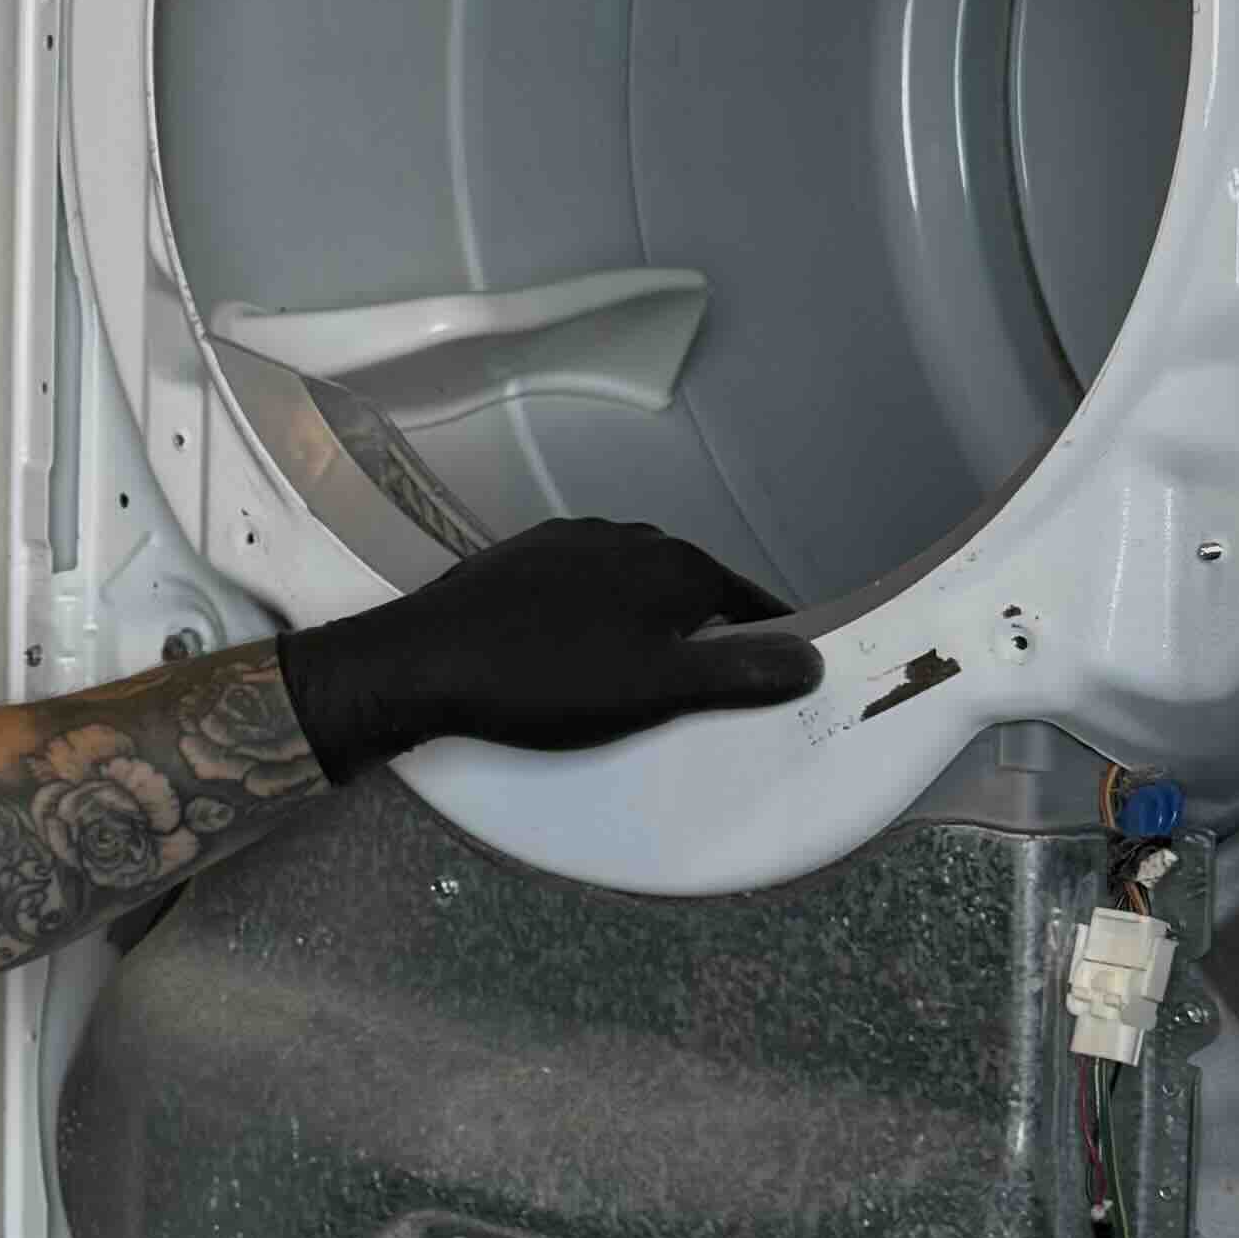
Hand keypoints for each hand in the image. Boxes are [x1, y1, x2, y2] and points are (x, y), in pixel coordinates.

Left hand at [276, 519, 820, 774]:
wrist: (425, 660)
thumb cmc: (549, 680)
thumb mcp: (658, 691)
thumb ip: (740, 674)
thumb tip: (813, 659)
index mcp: (676, 566)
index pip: (752, 603)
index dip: (770, 644)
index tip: (775, 683)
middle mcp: (632, 538)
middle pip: (694, 594)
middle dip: (706, 638)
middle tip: (698, 699)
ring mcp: (574, 541)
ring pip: (637, 590)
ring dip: (649, 628)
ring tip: (636, 684)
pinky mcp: (525, 557)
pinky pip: (586, 590)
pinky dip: (598, 621)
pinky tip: (575, 657)